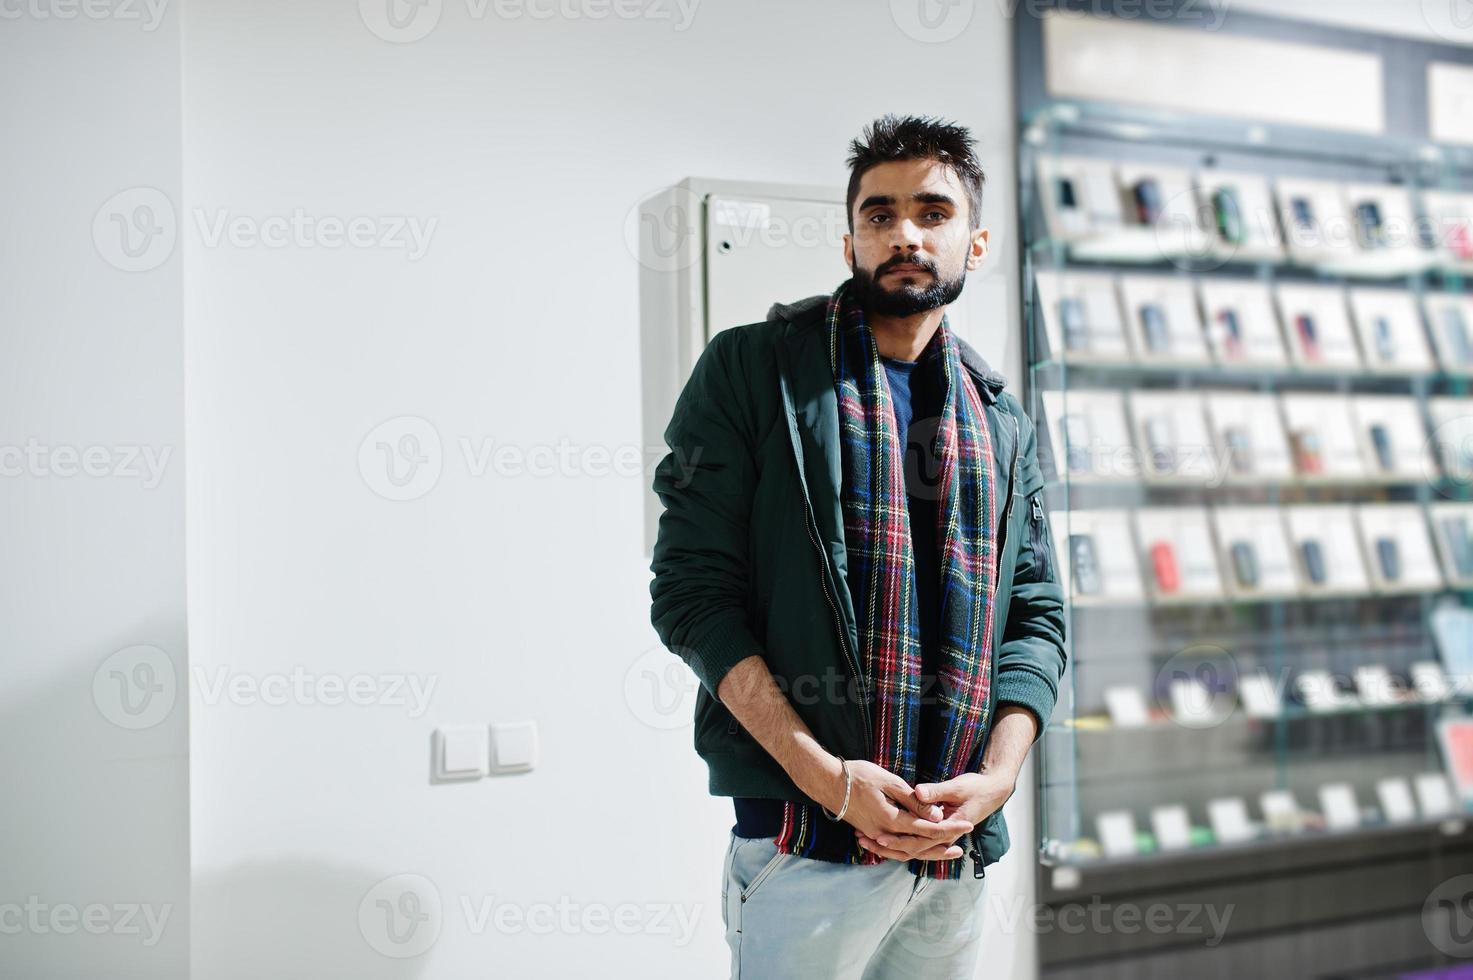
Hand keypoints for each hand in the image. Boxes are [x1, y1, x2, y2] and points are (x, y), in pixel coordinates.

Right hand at [828, 760, 974, 861]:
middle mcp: (885, 834)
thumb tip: (936, 815)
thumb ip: (912, 801)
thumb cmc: (857, 776)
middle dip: (943, 846)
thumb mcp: (888, 782)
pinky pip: (895, 848)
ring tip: (946, 851)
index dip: (950, 829)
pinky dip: (910, 850)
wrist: (827, 782)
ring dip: (928, 852)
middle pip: (920, 846)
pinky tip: (919, 847)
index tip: (968, 825)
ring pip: (907, 851)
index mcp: (891, 820)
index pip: (928, 829)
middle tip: (962, 845)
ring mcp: (876, 836)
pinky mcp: (871, 833)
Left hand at [854, 769, 1015, 861]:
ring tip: (865, 841)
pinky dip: (898, 841)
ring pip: (911, 849)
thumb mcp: (957, 787)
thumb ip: (936, 792)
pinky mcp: (936, 831)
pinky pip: (915, 842)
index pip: (919, 841)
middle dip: (886, 847)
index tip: (878, 835)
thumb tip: (917, 793)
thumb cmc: (976, 788)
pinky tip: (882, 838)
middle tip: (863, 840)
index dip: (897, 839)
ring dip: (889, 847)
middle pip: (910, 849)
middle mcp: (943, 838)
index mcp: (948, 829)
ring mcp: (939, 836)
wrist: (992, 792)